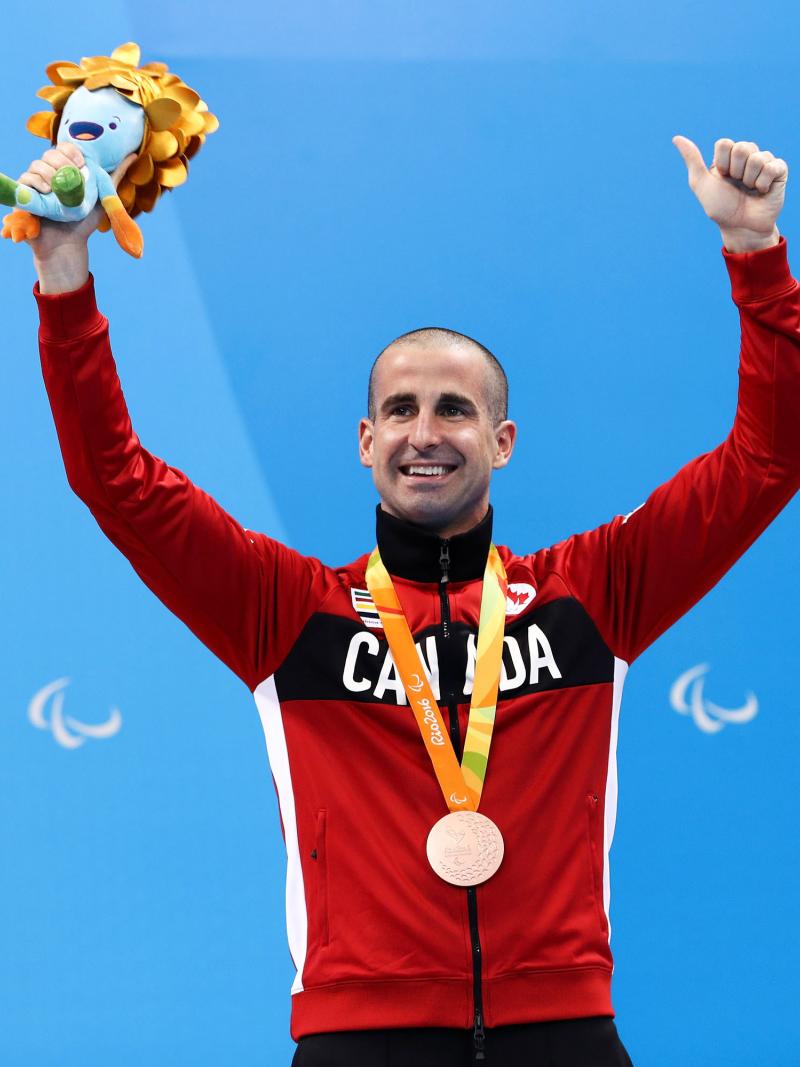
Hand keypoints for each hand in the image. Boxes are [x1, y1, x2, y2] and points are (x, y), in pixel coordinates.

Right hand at [19, 142, 136, 257]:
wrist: (69, 244)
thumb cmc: (85, 220)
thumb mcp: (103, 196)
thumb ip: (114, 176)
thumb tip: (133, 156)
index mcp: (65, 169)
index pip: (64, 148)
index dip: (72, 152)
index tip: (82, 164)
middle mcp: (49, 173)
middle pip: (49, 154)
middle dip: (62, 162)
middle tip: (72, 174)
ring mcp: (35, 183)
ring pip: (36, 165)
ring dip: (49, 173)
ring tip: (58, 187)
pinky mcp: (24, 194)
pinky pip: (25, 179)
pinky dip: (36, 181)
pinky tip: (47, 191)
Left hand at [672, 135, 786, 252]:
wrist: (741, 227)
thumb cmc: (721, 208)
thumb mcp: (701, 184)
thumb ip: (692, 160)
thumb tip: (676, 138)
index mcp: (727, 157)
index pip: (724, 144)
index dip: (721, 164)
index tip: (722, 178)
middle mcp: (746, 156)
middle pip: (742, 147)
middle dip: (736, 171)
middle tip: (737, 185)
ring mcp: (763, 161)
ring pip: (757, 158)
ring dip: (750, 180)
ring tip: (750, 190)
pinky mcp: (779, 170)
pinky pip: (772, 166)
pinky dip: (763, 183)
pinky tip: (762, 191)